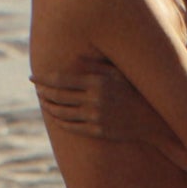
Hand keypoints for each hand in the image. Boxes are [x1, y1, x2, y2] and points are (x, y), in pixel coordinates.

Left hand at [31, 58, 165, 143]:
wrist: (152, 119)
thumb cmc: (135, 92)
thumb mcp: (118, 74)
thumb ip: (96, 66)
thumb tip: (76, 56)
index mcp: (96, 82)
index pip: (60, 80)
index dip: (43, 79)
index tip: (33, 77)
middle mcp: (93, 100)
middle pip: (58, 96)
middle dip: (44, 92)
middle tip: (37, 89)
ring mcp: (94, 117)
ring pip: (61, 113)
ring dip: (49, 107)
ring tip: (44, 102)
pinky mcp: (97, 131)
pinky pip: (71, 126)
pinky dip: (59, 121)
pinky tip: (56, 116)